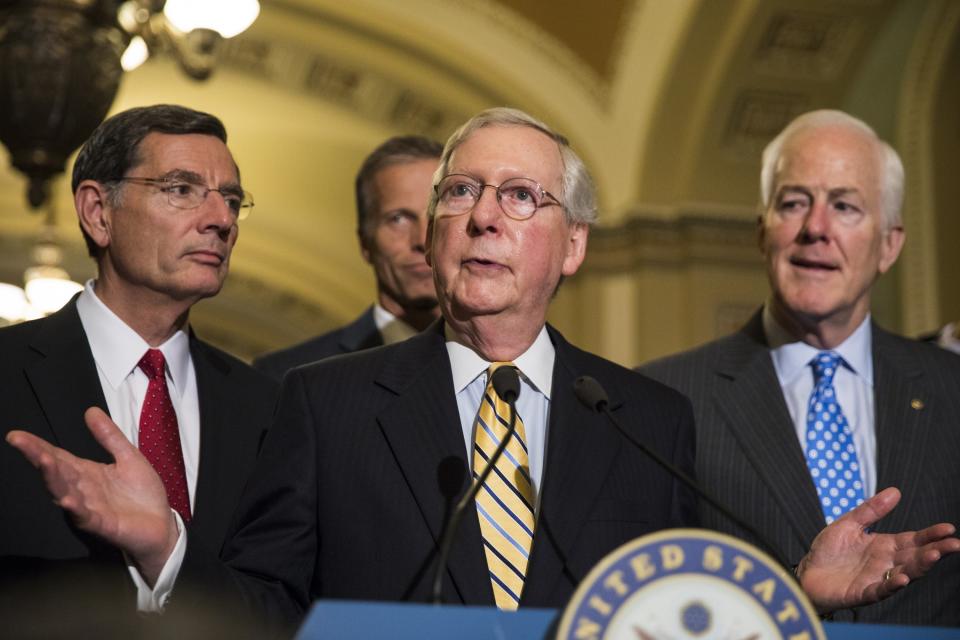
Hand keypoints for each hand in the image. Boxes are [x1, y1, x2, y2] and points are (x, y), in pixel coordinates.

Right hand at [6, 407, 179, 584]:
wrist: (161, 524)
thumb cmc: (143, 493)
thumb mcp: (129, 457)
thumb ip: (109, 436)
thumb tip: (90, 410)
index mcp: (87, 473)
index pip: (58, 457)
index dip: (37, 446)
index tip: (16, 435)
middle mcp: (82, 490)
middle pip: (56, 472)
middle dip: (39, 457)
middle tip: (21, 443)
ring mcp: (89, 508)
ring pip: (66, 492)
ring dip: (54, 478)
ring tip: (43, 461)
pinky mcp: (102, 524)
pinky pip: (85, 516)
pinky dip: (75, 508)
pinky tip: (66, 500)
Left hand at [797, 487, 959, 612]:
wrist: (807, 572)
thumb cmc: (829, 550)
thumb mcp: (849, 524)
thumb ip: (871, 510)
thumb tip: (895, 491)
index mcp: (884, 546)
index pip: (913, 540)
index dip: (931, 535)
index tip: (949, 528)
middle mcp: (886, 563)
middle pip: (915, 557)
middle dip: (935, 551)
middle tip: (954, 545)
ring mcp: (877, 579)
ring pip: (905, 573)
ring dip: (920, 566)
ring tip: (933, 555)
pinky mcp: (863, 593)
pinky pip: (881, 590)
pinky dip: (893, 585)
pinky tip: (903, 578)